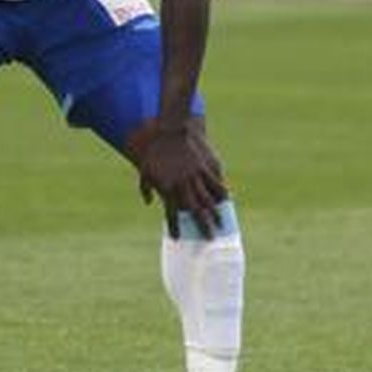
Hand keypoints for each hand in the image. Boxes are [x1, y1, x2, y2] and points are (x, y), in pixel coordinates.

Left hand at [132, 121, 226, 237]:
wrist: (168, 132)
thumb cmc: (154, 153)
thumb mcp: (144, 171)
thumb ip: (146, 189)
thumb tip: (150, 203)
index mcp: (167, 188)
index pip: (171, 214)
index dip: (174, 227)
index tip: (178, 238)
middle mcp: (182, 186)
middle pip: (195, 211)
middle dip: (203, 226)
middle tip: (210, 239)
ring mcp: (195, 177)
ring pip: (207, 199)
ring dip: (215, 213)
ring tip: (221, 224)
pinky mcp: (203, 167)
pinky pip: (214, 183)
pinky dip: (221, 193)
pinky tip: (226, 200)